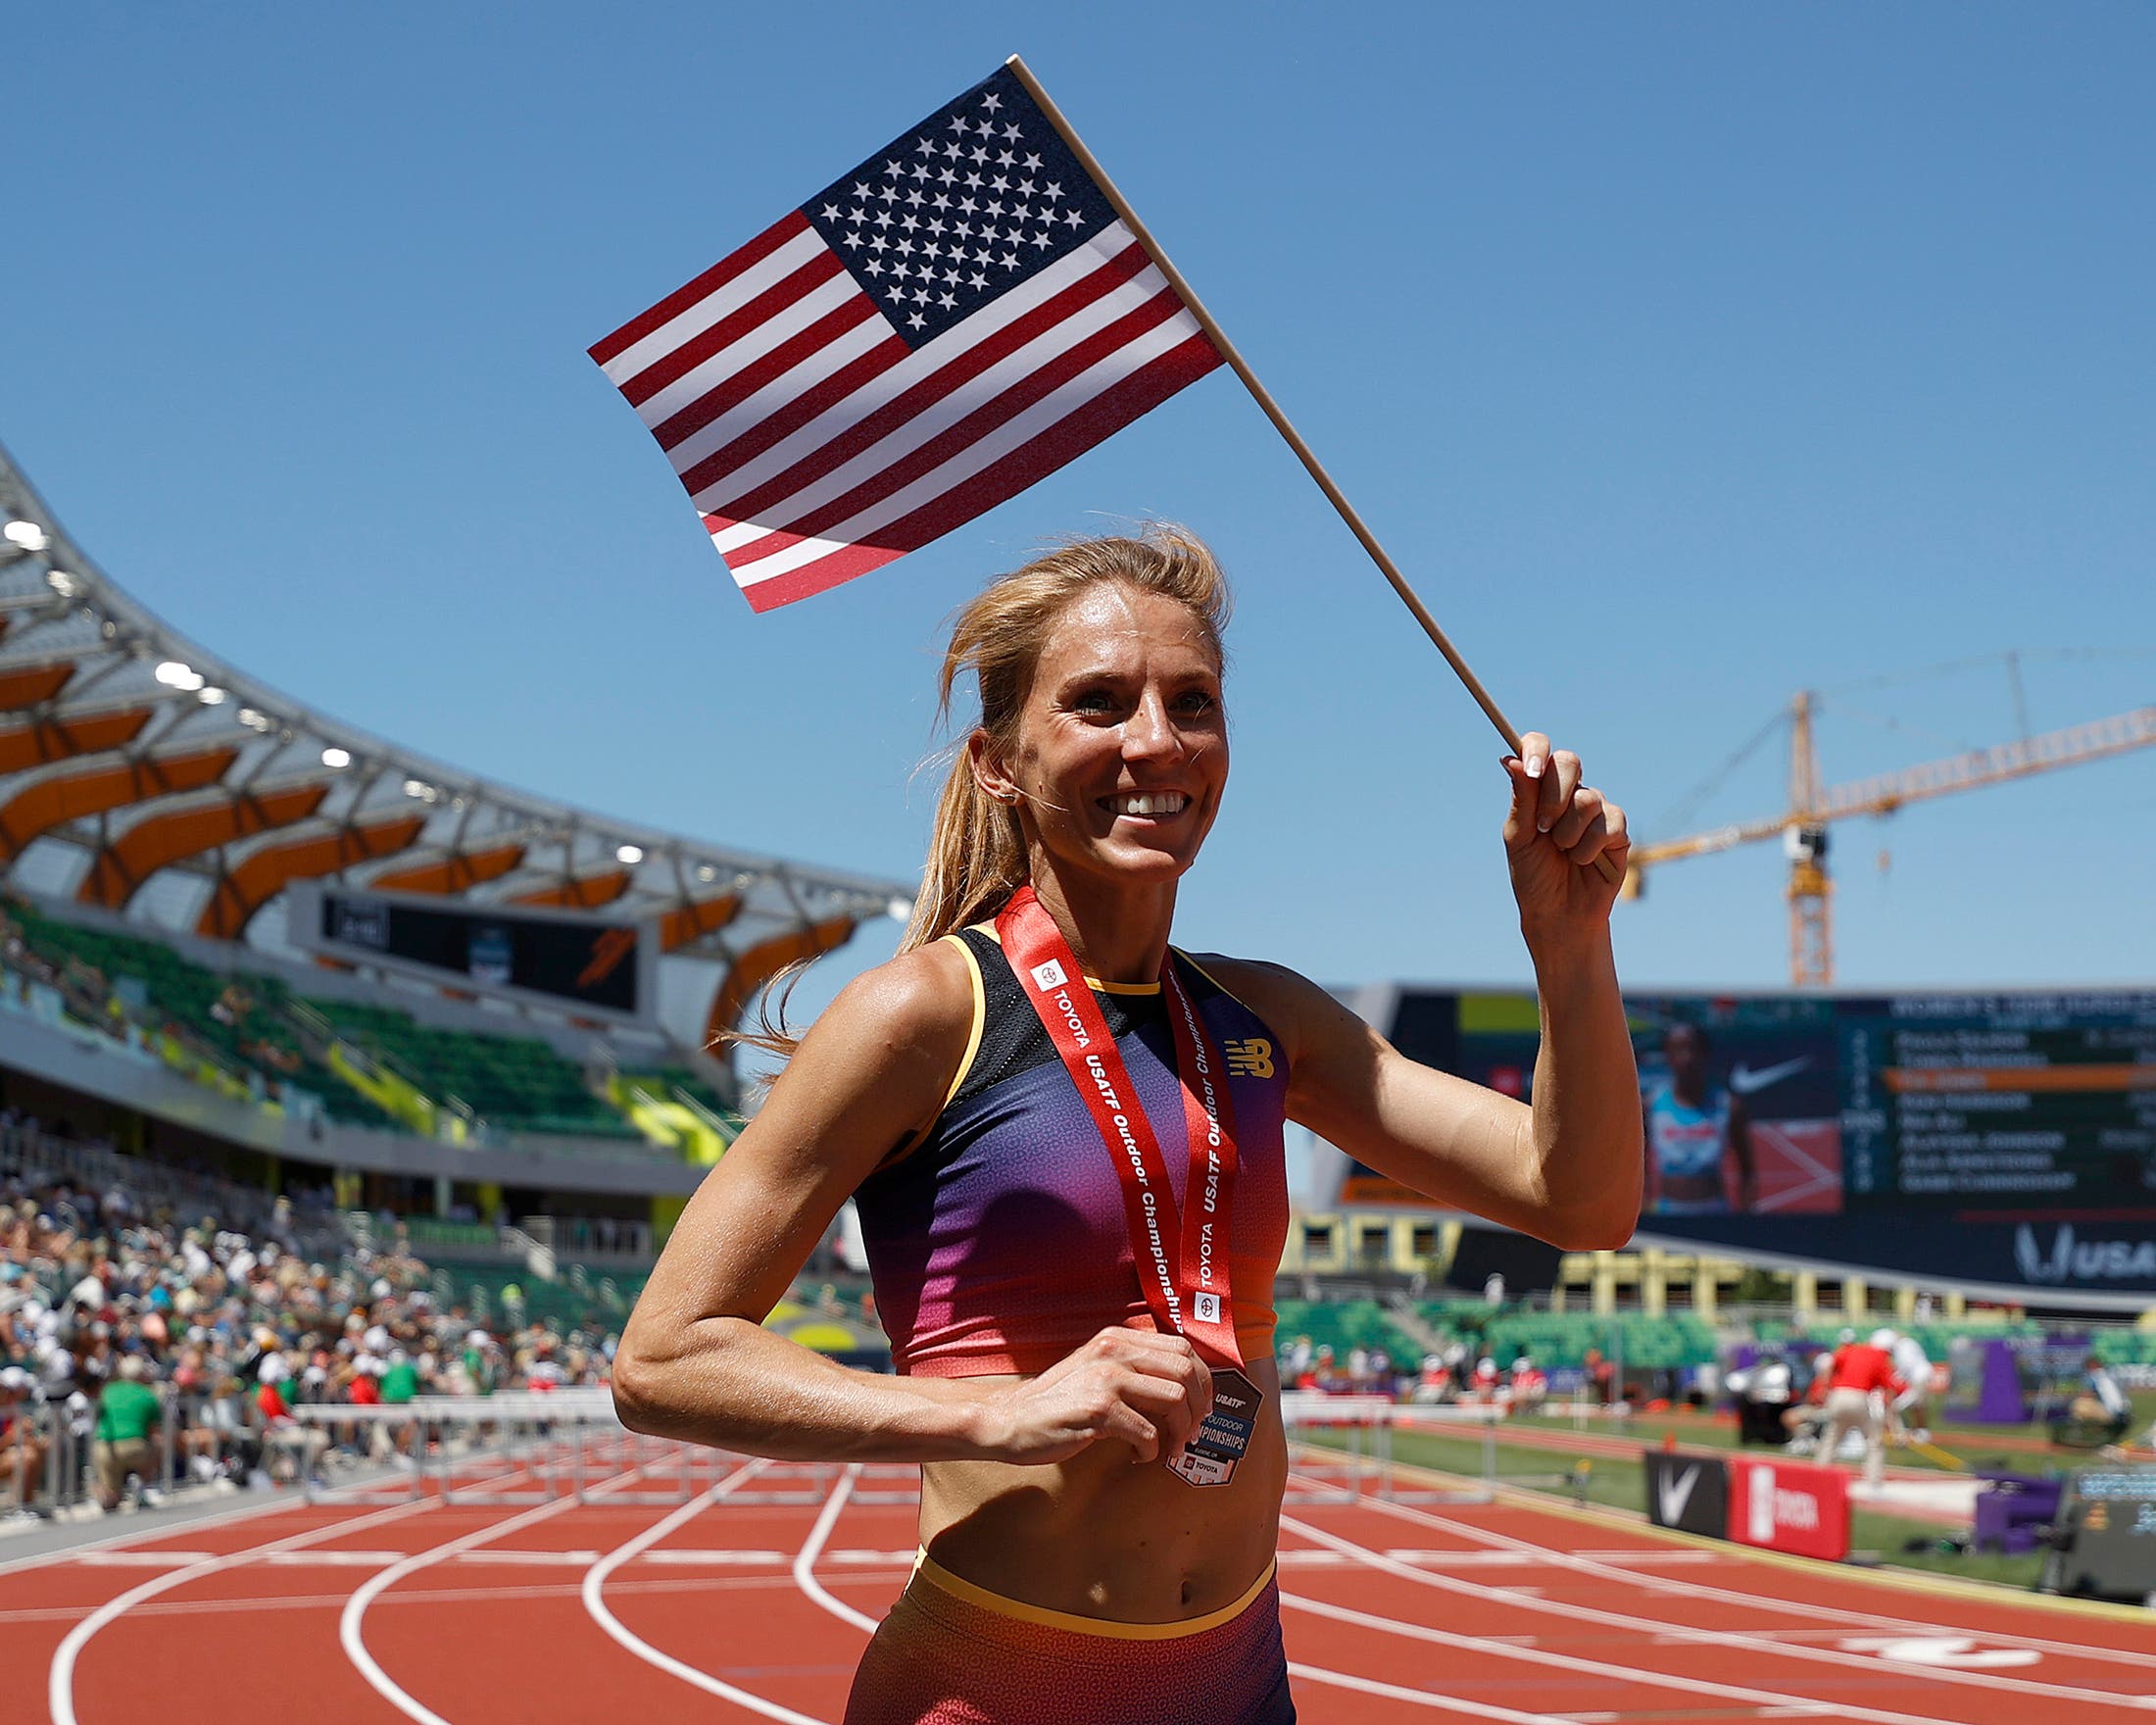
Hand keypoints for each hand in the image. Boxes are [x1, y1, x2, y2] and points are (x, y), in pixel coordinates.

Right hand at [977, 1326, 1213, 1466]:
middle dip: (1198, 1408)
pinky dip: (1150, 1451)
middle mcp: (1114, 1350)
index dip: (1202, 1380)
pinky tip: (1137, 1456)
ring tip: (1168, 1449)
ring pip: (1175, 1400)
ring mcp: (1106, 1378)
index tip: (1201, 1407)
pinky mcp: (1098, 1410)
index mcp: (1118, 1338)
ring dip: (1180, 1432)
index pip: (1183, 1348)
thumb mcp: (1096, 1368)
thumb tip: (1184, 1386)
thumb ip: (1132, 1367)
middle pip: (1186, 1371)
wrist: (1009, 1419)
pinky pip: (1147, 1433)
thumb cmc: (1058, 1401)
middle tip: (1191, 1433)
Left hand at [1502, 732, 1628, 941]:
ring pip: (1587, 798)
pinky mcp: (1617, 830)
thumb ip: (1521, 800)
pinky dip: (1589, 847)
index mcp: (1540, 790)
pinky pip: (1608, 823)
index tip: (1532, 768)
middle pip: (1569, 762)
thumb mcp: (1519, 839)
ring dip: (1568, 832)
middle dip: (1554, 795)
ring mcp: (1595, 809)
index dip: (1536, 749)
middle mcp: (1569, 793)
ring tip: (1563, 853)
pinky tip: (1583, 861)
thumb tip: (1510, 760)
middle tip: (1543, 827)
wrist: (1557, 914)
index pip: (1539, 748)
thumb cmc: (1534, 876)